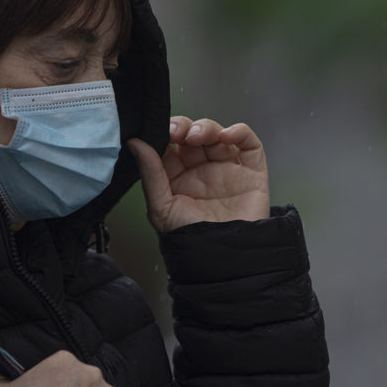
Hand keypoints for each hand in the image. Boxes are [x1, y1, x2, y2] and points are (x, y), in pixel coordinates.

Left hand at [126, 116, 270, 232]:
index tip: (161, 131)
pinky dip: (240, 132)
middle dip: (184, 127)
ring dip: (207, 128)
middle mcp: (202, 171)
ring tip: (198, 136)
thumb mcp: (162, 207)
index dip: (166, 133)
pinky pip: (249, 145)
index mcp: (178, 178)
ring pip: (218, 135)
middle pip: (193, 135)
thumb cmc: (191, 239)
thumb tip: (135, 142)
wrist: (224, 259)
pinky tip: (228, 135)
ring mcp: (227, 170)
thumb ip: (150, 173)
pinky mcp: (251, 173)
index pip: (170, 145)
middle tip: (178, 132)